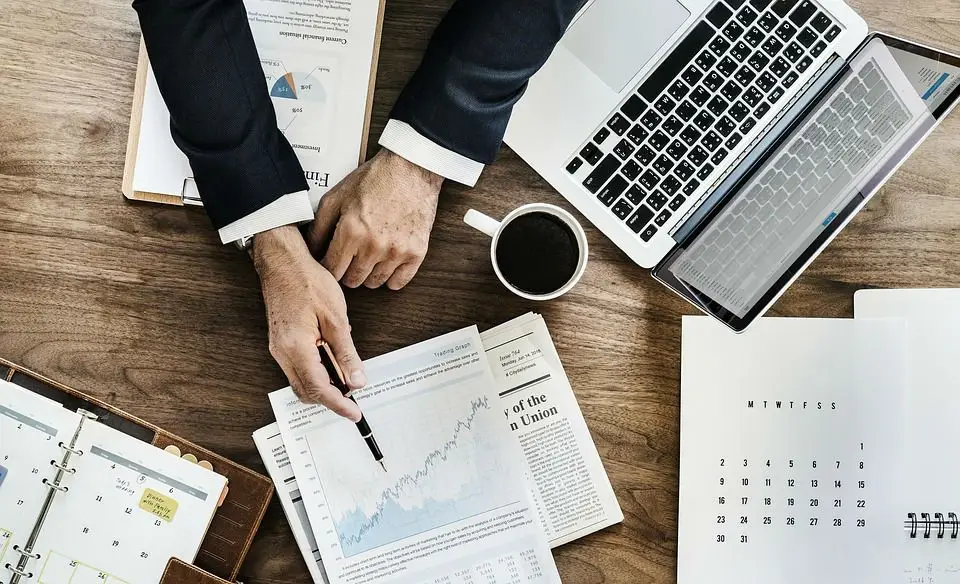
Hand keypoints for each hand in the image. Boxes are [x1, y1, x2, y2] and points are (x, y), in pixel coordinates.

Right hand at [253, 225, 365, 420]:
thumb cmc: (307, 281)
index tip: (354, 413)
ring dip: (323, 385)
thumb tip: (356, 380)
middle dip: (330, 399)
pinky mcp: (281, 342)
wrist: (282, 262)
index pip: (318, 389)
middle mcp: (282, 352)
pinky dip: (316, 372)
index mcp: (296, 347)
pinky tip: (333, 362)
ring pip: (301, 381)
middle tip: (354, 399)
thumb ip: (346, 353)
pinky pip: (298, 368)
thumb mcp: (336, 318)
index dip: (338, 405)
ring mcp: (278, 348)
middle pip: (306, 391)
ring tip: (347, 379)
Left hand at [307, 149, 443, 289]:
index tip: (331, 262)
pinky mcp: (416, 253)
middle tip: (350, 258)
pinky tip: (386, 263)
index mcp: (351, 231)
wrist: (411, 169)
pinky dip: (390, 277)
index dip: (328, 268)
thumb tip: (310, 250)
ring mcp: (396, 251)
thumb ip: (319, 226)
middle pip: (352, 281)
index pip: (332, 270)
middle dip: (346, 272)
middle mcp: (373, 245)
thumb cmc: (375, 179)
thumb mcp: (337, 196)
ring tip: (368, 257)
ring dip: (368, 274)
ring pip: (374, 283)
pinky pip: (398, 282)